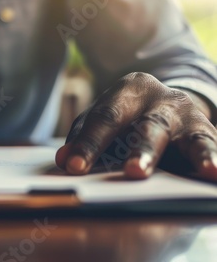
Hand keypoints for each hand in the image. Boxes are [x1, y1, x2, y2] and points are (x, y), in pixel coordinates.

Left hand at [56, 72, 216, 181]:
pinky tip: (213, 174)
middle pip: (146, 125)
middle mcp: (158, 98)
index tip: (74, 167)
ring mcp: (184, 113)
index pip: (105, 117)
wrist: (168, 102)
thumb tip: (64, 159)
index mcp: (128, 90)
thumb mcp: (105, 118)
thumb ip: (84, 136)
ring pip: (184, 138)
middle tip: (132, 172)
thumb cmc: (128, 115)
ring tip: (182, 172)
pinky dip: (212, 158)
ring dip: (184, 159)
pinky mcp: (204, 128)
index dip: (89, 143)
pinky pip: (209, 143)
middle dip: (139, 150)